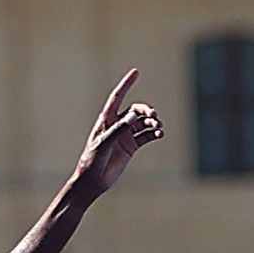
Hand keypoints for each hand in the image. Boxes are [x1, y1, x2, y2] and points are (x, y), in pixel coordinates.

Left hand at [73, 70, 163, 194]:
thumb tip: (133, 116)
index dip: (126, 84)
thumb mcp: (104, 143)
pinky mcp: (131, 146)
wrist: (94, 180)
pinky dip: (154, 133)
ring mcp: (125, 135)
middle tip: (153, 115)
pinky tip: (159, 134)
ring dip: (152, 121)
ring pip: (143, 122)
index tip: (136, 72)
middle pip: (135, 110)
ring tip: (158, 126)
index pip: (117, 97)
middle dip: (145, 110)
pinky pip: (146, 136)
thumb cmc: (93, 160)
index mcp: (106, 119)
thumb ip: (118, 129)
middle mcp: (117, 124)